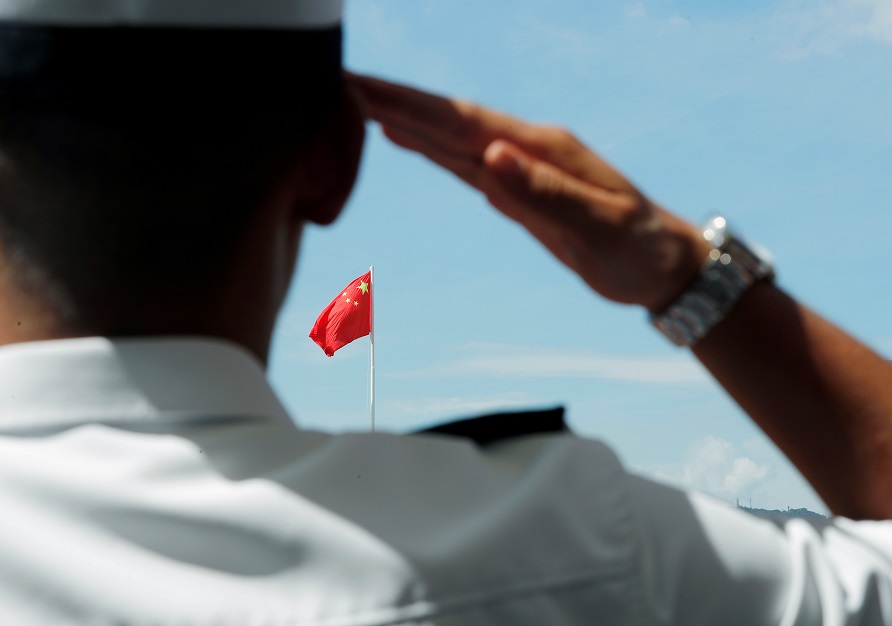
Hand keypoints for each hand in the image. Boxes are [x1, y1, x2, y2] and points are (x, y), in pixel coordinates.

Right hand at [349, 73, 710, 311]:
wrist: (662, 265)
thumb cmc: (639, 246)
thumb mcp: (599, 224)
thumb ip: (545, 192)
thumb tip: (492, 157)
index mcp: (540, 149)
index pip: (462, 122)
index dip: (410, 105)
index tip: (362, 89)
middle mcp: (523, 150)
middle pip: (446, 121)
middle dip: (393, 102)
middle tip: (340, 84)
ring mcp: (517, 169)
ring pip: (448, 139)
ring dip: (403, 120)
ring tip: (357, 103)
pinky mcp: (514, 192)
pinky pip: (461, 165)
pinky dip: (429, 148)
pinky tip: (406, 138)